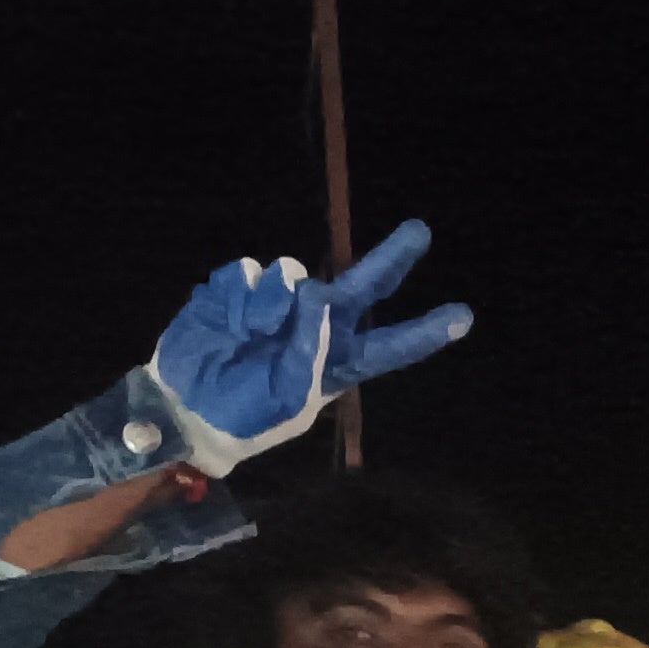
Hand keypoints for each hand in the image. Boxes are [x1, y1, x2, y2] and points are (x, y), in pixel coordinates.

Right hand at [148, 218, 470, 475]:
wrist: (186, 407)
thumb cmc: (245, 415)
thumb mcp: (288, 400)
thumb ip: (310, 353)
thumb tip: (317, 298)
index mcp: (337, 363)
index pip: (390, 346)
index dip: (424, 332)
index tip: (462, 316)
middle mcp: (316, 327)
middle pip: (362, 286)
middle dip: (392, 258)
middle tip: (421, 232)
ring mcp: (280, 304)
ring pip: (292, 277)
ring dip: (269, 305)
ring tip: (248, 337)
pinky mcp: (242, 289)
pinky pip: (249, 275)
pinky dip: (237, 300)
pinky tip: (228, 325)